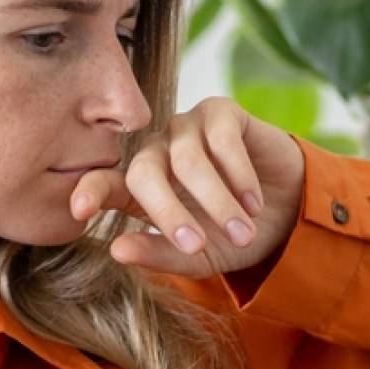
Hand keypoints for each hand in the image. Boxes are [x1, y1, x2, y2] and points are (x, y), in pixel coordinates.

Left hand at [69, 97, 305, 278]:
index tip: (80, 212)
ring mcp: (188, 128)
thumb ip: (159, 253)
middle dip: (168, 213)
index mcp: (140, 189)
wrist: (289, 213)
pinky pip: (221, 139)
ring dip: (217, 202)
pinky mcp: (221, 112)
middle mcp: (158, 152)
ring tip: (242, 232)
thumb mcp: (198, 256)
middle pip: (143, 172)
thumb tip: (116, 250)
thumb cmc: (234, 235)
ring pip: (188, 160)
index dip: (89, 192)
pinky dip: (239, 175)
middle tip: (196, 246)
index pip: (103, 183)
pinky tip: (254, 202)